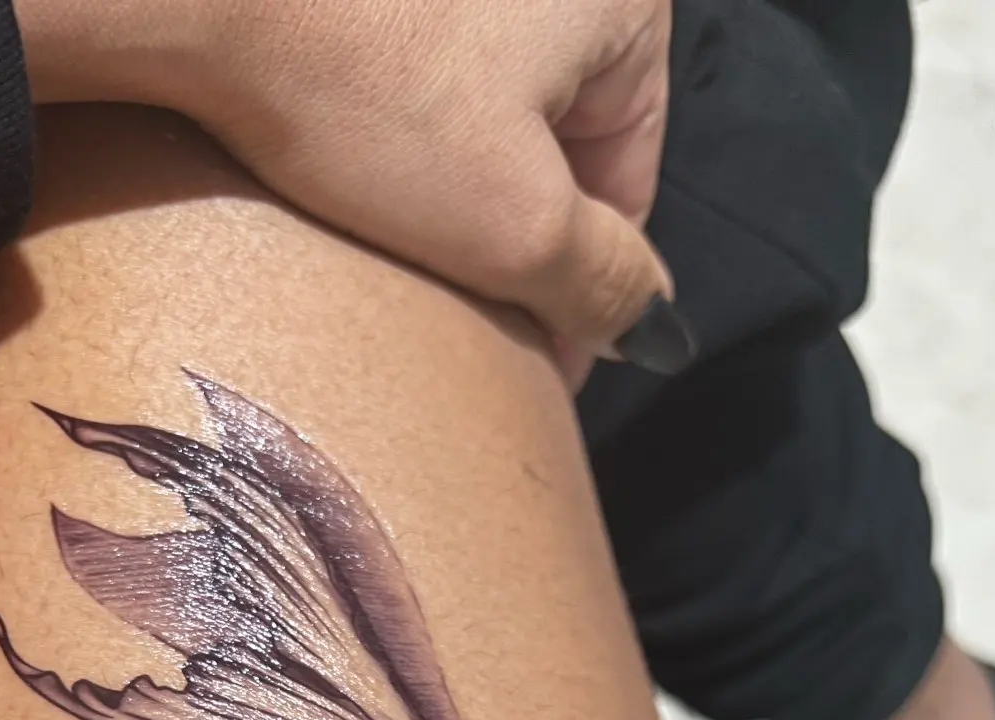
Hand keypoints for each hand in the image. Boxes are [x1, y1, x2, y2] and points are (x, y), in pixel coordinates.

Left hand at [14, 0, 687, 368]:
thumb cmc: (352, 82)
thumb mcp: (514, 224)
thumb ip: (605, 282)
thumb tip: (643, 315)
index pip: (629, 181)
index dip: (582, 293)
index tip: (537, 367)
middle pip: (557, 146)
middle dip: (513, 241)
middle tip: (463, 323)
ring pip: (484, 118)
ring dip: (451, 200)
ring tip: (396, 255)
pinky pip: (412, 77)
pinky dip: (394, 140)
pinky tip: (352, 182)